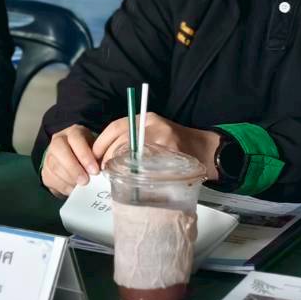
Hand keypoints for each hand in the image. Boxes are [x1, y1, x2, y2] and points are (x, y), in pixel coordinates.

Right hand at [40, 124, 99, 197]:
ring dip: (68, 179)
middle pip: (61, 152)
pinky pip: (50, 178)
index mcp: (73, 132)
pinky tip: (72, 189)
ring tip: (80, 187)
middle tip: (85, 181)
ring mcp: (49, 155)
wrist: (73, 159)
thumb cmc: (88, 154)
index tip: (94, 170)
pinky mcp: (45, 169)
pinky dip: (62, 186)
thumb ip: (98, 157)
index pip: (76, 139)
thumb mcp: (95, 150)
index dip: (85, 155)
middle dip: (74, 169)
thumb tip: (104, 171)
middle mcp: (58, 141)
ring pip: (54, 166)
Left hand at [91, 113, 220, 181]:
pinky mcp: (172, 156)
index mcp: (147, 118)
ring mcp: (164, 140)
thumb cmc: (175, 144)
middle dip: (108, 158)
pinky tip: (134, 181)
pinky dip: (137, 175)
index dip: (101, 143)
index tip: (94, 156)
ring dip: (120, 167)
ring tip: (116, 176)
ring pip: (131, 154)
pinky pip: (148, 167)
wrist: (206, 150)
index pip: (116, 127)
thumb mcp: (154, 132)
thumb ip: (132, 138)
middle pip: (121, 141)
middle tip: (103, 170)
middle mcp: (154, 126)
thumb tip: (104, 155)